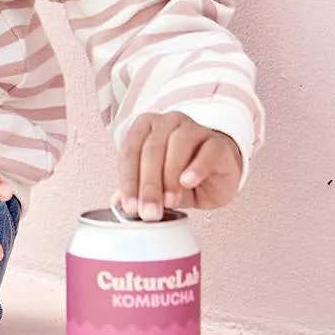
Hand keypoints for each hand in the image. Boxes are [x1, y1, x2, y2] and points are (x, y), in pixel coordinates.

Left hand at [114, 112, 242, 219]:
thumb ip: (136, 189)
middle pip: (152, 149)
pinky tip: (188, 182)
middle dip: (148, 185)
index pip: (130, 152)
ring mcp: (195, 128)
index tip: (130, 207)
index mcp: (145, 127)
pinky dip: (196, 167)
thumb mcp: (156, 185)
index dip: (128, 181)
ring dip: (170, 177)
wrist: (218, 174)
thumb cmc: (182, 175)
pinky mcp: (218, 142)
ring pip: (177, 145)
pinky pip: (207, 152)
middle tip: (149, 212)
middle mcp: (168, 122)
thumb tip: (116, 202)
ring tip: (170, 202)